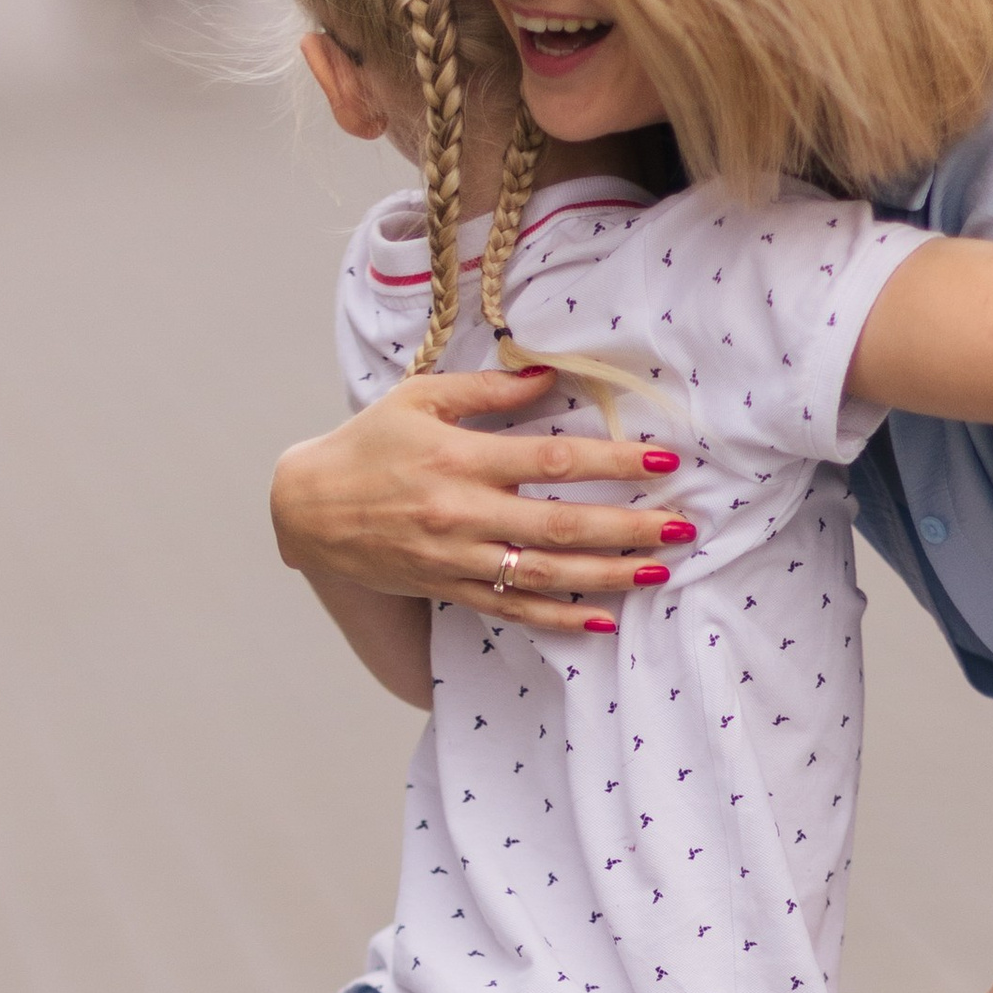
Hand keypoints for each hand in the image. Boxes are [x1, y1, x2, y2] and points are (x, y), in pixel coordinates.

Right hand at [271, 367, 687, 638]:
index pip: (551, 459)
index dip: (612, 460)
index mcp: (459, 456)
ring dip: (607, 574)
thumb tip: (550, 374)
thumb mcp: (421, 398)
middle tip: (683, 525)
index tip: (663, 459)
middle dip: (627, 526)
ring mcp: (456, 558)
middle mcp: (461, 512)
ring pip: (544, 574)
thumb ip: (488, 387)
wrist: (309, 509)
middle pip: (560, 523)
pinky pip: (512, 610)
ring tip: (659, 570)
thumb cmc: (370, 444)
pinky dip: (558, 619)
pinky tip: (602, 618)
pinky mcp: (448, 588)